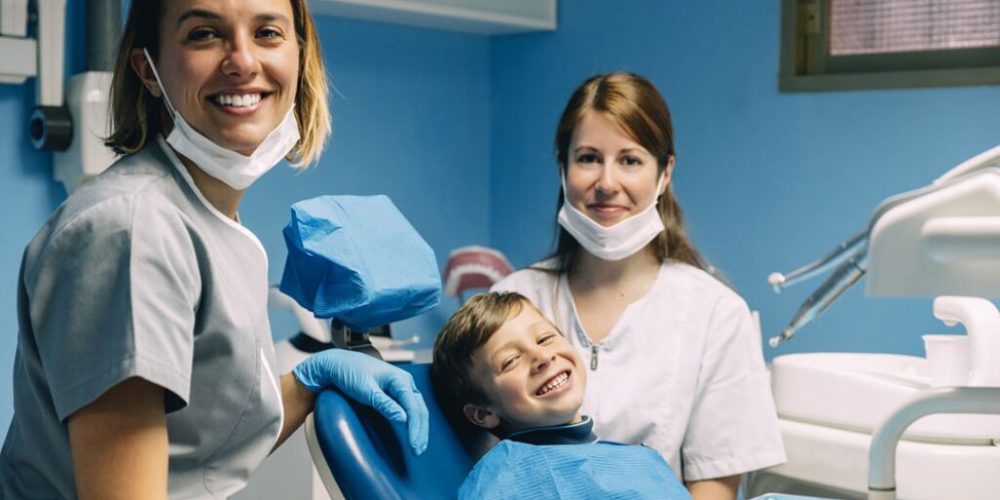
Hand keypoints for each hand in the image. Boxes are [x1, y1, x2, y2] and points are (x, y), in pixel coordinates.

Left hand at [293, 349, 428, 454]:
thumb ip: (385, 405)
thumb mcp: (366, 391)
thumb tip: (404, 419)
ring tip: (418, 446)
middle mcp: (405, 382)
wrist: (337, 364)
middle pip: (419, 409)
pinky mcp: (395, 392)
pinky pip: (409, 408)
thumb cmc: (349, 373)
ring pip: (417, 409)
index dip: (415, 428)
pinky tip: (413, 432)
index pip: (414, 407)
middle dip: (421, 431)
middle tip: (418, 451)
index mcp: (400, 379)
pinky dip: (413, 422)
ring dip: (419, 428)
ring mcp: (401, 386)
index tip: (413, 446)